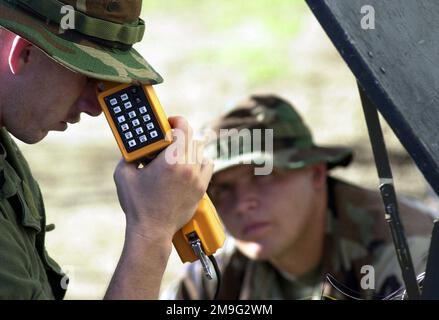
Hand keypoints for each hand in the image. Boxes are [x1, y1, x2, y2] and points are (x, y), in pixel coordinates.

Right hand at [113, 116, 213, 241]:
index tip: (168, 121)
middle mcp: (188, 167)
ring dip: (189, 146)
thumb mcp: (124, 174)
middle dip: (180, 133)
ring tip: (176, 152)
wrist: (152, 231)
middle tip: (168, 137)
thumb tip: (134, 147)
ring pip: (200, 150)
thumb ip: (129, 155)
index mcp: (170, 160)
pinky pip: (208, 165)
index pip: (182, 128)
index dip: (176, 120)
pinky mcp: (201, 188)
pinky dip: (200, 160)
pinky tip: (189, 164)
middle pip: (192, 137)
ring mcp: (197, 178)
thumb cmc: (137, 205)